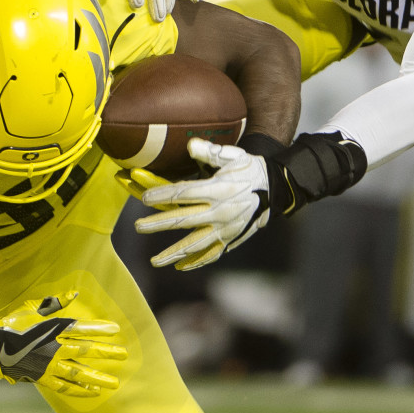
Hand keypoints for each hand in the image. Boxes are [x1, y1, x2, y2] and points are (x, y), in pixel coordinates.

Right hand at [0, 291, 125, 396]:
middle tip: (124, 355)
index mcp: (52, 328)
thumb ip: (55, 303)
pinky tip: (93, 392)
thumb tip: (75, 293)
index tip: (116, 330)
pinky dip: (79, 390)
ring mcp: (48, 366)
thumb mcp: (32, 308)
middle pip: (85, 351)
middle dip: (106, 353)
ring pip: (78, 373)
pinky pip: (64, 386)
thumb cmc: (11, 324)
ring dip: (97, 378)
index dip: (100, 329)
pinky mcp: (42, 378)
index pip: (82, 328)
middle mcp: (53, 348)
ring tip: (114, 383)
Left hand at [127, 139, 271, 269]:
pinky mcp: (231, 239)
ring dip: (173, 253)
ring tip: (154, 261)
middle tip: (138, 227)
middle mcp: (221, 211)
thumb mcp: (233, 156)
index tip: (144, 199)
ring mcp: (226, 228)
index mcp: (218, 189)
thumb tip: (190, 145)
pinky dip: (196, 261)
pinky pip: (212, 253)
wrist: (275, 189)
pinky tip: (180, 267)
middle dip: (158, 224)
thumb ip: (210, 152)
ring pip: (195, 243)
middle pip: (183, 219)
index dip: (162, 196)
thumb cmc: (249, 169)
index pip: (184, 193)